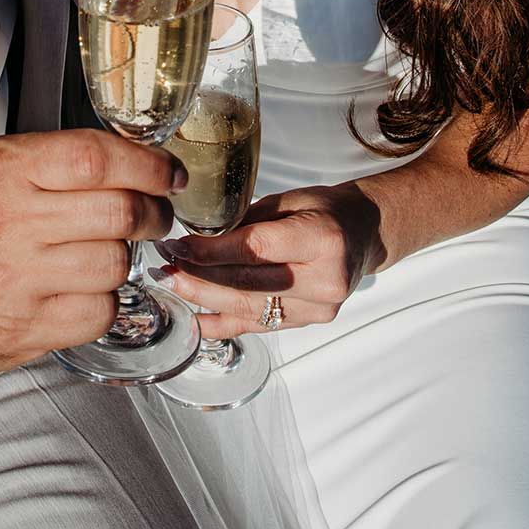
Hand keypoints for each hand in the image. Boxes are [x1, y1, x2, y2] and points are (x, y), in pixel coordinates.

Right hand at [0, 129, 183, 371]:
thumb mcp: (1, 163)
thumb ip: (62, 157)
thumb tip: (140, 158)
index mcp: (9, 172)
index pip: (96, 159)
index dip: (146, 165)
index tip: (170, 174)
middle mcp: (12, 224)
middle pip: (117, 213)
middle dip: (153, 212)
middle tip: (157, 213)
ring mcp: (18, 281)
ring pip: (114, 264)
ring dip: (124, 257)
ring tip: (108, 251)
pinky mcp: (25, 329)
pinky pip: (99, 312)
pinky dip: (104, 300)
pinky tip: (84, 288)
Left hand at [157, 182, 383, 337]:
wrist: (364, 235)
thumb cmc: (325, 210)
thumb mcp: (291, 200)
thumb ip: (249, 222)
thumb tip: (198, 238)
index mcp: (322, 239)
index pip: (255, 249)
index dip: (211, 251)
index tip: (178, 245)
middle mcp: (324, 281)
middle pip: (247, 283)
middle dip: (199, 275)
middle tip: (165, 264)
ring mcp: (318, 309)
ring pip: (248, 309)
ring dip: (204, 299)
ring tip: (172, 284)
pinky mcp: (308, 324)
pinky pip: (257, 327)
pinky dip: (223, 324)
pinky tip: (195, 319)